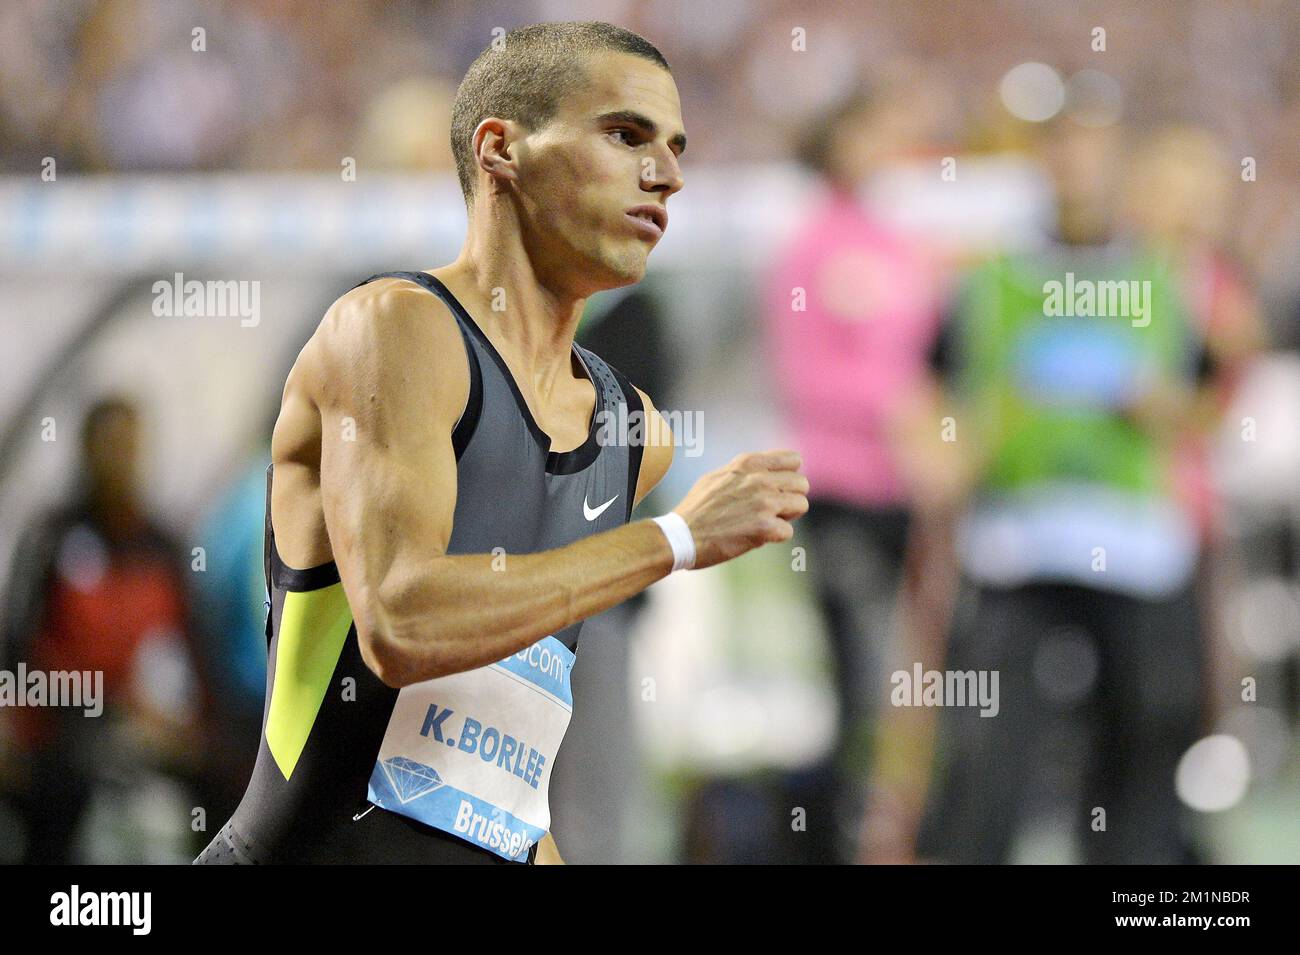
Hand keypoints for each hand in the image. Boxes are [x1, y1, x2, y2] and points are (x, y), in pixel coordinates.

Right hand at [671, 450, 808, 569]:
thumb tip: (765, 470)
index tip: (779, 489)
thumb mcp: (717, 476)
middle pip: (802, 484)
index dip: (789, 476)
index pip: (793, 460)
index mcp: (749, 463)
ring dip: (787, 517)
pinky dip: (775, 537)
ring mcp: (764, 503)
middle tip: (774, 510)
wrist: (681, 536)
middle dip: (791, 498)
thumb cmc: (696, 509)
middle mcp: (759, 479)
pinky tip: (756, 537)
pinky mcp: (764, 527)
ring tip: (766, 523)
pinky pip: (788, 532)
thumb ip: (744, 470)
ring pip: (801, 505)